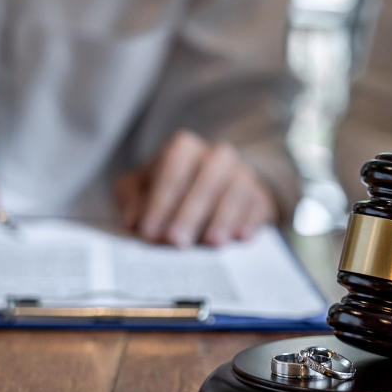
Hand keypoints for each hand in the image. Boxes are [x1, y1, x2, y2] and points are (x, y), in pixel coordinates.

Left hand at [114, 130, 275, 247]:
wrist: (215, 191)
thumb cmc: (172, 190)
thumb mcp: (142, 188)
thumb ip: (131, 199)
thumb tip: (131, 220)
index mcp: (184, 148)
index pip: (173, 168)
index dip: (160, 200)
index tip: (148, 231)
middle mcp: (217, 155)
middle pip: (208, 177)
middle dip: (190, 211)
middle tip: (176, 241)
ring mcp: (242, 174)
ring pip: (237, 190)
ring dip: (223, 217)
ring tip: (211, 243)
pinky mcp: (260, 196)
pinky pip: (258, 204)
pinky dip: (249, 220)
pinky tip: (240, 237)